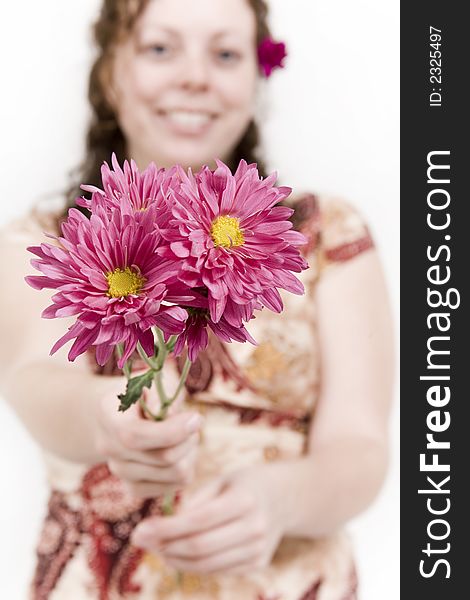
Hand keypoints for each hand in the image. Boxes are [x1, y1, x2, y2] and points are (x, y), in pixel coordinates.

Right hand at [93, 368, 202, 498]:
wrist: (123, 413)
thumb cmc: (145, 392)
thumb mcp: (154, 379)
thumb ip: (161, 394)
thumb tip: (170, 416)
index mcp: (108, 416)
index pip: (134, 436)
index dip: (171, 432)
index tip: (196, 418)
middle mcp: (108, 448)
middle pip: (163, 458)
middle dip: (188, 438)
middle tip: (193, 421)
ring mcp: (120, 471)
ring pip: (175, 474)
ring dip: (190, 452)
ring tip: (185, 435)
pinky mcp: (135, 488)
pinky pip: (176, 485)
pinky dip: (186, 467)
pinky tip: (180, 450)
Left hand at [131, 464, 287, 574]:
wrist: (285, 499)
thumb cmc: (246, 484)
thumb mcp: (223, 480)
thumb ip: (197, 502)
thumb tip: (164, 527)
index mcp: (245, 500)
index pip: (198, 521)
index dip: (166, 529)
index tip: (140, 529)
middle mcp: (255, 528)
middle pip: (199, 548)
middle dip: (164, 546)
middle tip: (140, 539)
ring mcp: (258, 551)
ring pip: (205, 566)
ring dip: (174, 560)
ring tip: (155, 547)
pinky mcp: (257, 564)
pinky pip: (216, 571)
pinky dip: (192, 566)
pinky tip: (176, 554)